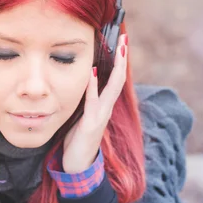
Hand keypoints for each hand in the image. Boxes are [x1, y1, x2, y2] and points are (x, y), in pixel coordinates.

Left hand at [62, 33, 128, 173]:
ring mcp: (101, 116)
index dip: (119, 60)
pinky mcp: (91, 124)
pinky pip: (93, 102)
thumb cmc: (78, 141)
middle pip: (119, 78)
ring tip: (120, 48)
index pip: (115, 78)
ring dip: (117, 67)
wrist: (79, 167)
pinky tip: (93, 73)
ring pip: (113, 87)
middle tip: (124, 36)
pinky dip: (93, 87)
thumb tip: (84, 84)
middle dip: (122, 57)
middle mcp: (106, 108)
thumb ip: (86, 101)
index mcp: (104, 106)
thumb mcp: (83, 116)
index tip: (120, 41)